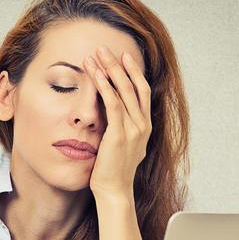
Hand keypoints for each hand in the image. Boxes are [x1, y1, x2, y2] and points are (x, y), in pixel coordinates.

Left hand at [83, 46, 151, 197]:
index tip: (124, 57)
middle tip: (105, 48)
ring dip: (109, 69)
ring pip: (123, 90)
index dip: (134, 72)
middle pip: (133, 86)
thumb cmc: (112, 172)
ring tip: (97, 54)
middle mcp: (143, 125)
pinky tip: (94, 73)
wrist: (114, 192)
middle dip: (119, 65)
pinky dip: (103, 85)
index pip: (142, 92)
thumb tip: (109, 118)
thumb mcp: (120, 147)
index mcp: (144, 127)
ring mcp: (133, 129)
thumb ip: (119, 129)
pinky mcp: (119, 134)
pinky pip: (112, 103)